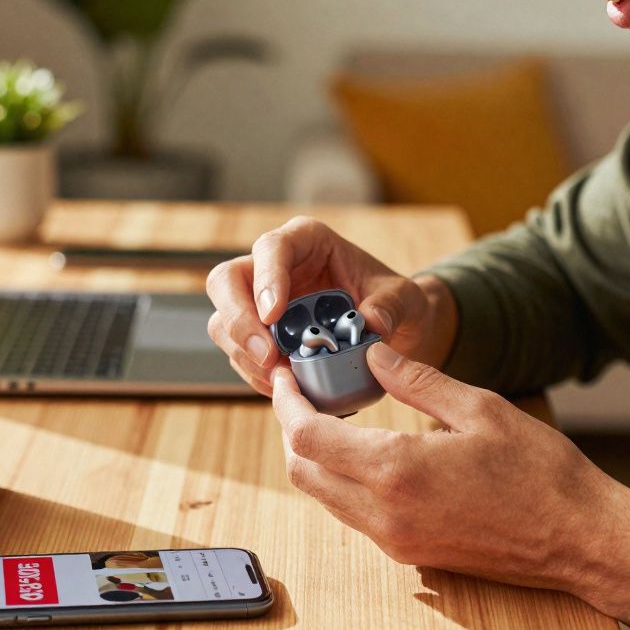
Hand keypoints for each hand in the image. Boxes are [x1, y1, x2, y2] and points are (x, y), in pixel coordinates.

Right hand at [206, 216, 457, 395]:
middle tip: (268, 356)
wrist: (394, 331)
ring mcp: (259, 302)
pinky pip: (240, 355)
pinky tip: (284, 387)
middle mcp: (273, 267)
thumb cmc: (395, 302)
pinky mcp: (259, 336)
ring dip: (246, 355)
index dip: (266, 279)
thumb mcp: (405, 299)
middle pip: (226, 282)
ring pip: (224, 322)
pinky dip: (257, 375)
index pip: (271, 248)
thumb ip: (390, 306)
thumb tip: (370, 324)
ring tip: (283, 379)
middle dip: (239, 321)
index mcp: (306, 241)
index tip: (274, 315)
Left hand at [272, 341, 629, 629]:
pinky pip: (352, 515)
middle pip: (301, 471)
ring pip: (323, 497)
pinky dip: (342, 481)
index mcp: (397, 470)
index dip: (286, 403)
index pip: (307, 437)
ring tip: (332, 416)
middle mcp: (385, 513)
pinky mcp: (409, 554)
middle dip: (292, 429)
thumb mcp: (479, 407)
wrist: (580, 539)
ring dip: (315, 457)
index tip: (286, 376)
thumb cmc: (540, 472)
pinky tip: (365, 451)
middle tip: (303, 392)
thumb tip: (372, 352)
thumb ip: (417, 380)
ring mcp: (394, 539)